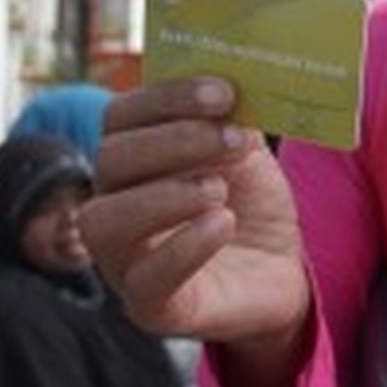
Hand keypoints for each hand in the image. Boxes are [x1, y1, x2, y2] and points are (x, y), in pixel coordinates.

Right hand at [81, 77, 309, 348]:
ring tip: (219, 190)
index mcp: (134, 159)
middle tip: (234, 139)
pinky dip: (184, 247)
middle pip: (111, 160)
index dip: (167, 97)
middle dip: (176, 141)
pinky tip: (222, 223)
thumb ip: (231, 118)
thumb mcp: (245, 153)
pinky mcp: (152, 306)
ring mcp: (125, 259)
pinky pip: (144, 281)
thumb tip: (233, 80)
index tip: (224, 92)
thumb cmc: (253, 203)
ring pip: (103, 222)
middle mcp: (115, 204)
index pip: (121, 116)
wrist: (283, 270)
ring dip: (164, 195)